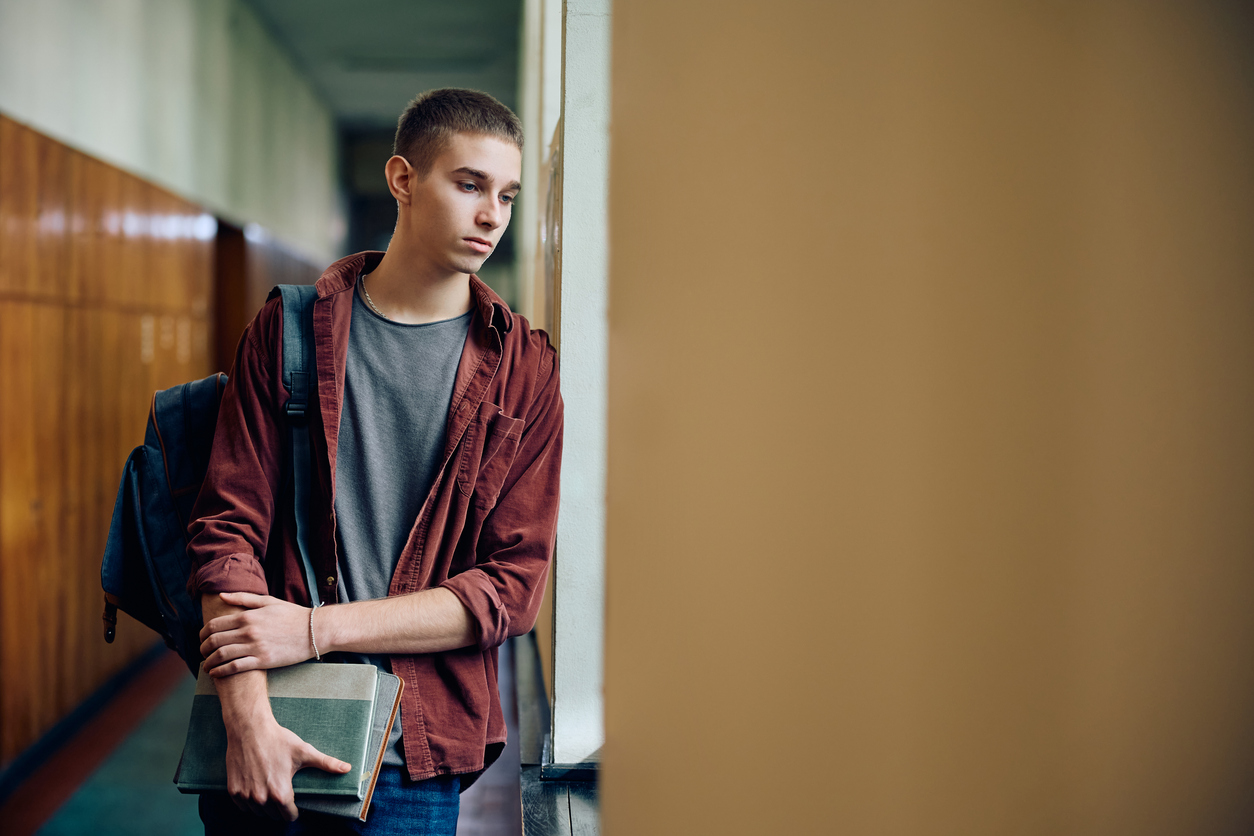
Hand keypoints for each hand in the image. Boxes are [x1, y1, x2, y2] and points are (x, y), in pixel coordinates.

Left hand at [199, 592, 315, 674]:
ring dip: (208, 662)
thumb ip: (244, 598)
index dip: (202, 633)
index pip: (214, 625)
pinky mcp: (263, 661)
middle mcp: (248, 631)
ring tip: (206, 665)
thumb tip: (222, 595)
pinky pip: (235, 667)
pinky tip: (216, 673)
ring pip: (221, 655)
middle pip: (214, 641)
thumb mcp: (269, 601)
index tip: (201, 639)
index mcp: (248, 616)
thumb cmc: (292, 615)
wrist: (314, 630)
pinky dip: (221, 671)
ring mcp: (255, 647)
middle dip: (202, 648)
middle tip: (202, 653)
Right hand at [225, 711, 351, 820]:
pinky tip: (255, 788)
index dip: (294, 810)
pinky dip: (249, 801)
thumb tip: (347, 768)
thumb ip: (326, 763)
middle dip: (279, 807)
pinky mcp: (233, 790)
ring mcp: (245, 796)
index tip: (295, 803)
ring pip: (258, 812)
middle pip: (273, 815)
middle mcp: (261, 799)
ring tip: (270, 789)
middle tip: (282, 792)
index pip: (289, 816)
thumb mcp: (304, 752)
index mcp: (280, 793)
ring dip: (264, 806)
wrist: (250, 729)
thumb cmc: (278, 740)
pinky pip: (242, 806)